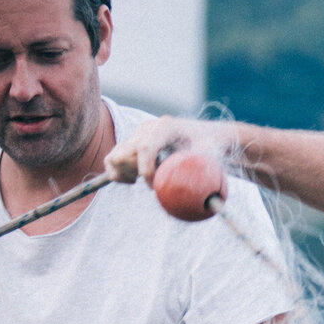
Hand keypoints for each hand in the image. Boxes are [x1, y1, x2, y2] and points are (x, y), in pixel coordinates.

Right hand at [106, 117, 235, 185]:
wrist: (205, 135)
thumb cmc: (210, 145)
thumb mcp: (209, 154)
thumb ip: (201, 168)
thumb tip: (207, 196)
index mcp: (165, 127)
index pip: (145, 147)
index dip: (145, 170)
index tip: (153, 187)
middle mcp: (148, 128)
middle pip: (125, 152)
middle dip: (134, 172)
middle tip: (151, 183)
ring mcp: (138, 135)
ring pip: (115, 157)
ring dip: (124, 173)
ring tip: (141, 180)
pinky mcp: (132, 143)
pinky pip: (113, 160)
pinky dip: (118, 174)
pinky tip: (134, 180)